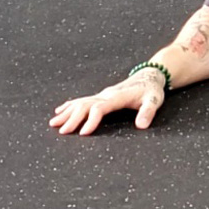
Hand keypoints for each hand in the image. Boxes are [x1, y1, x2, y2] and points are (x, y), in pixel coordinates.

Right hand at [49, 68, 165, 135]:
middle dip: (73, 118)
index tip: (83, 133)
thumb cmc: (152, 90)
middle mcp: (107, 94)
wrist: (150, 75)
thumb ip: (148, 112)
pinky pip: (82, 100)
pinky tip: (59, 111)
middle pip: (86, 105)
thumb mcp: (155, 100)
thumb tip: (142, 126)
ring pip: (81, 102)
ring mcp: (103, 94)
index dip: (91, 120)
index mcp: (117, 97)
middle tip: (62, 132)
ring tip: (53, 123)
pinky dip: (70, 105)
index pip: (100, 108)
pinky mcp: (101, 96)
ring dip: (67, 112)